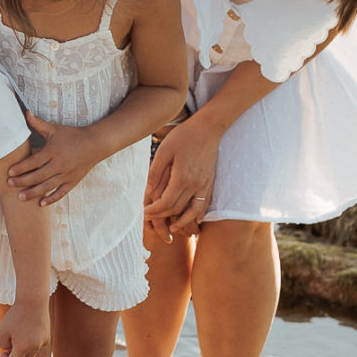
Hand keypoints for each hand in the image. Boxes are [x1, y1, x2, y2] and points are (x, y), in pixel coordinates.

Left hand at [0, 297, 51, 356]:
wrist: (32, 301)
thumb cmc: (15, 315)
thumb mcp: (2, 330)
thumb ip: (3, 344)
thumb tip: (9, 351)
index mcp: (23, 347)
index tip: (2, 353)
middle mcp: (35, 347)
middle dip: (16, 356)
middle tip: (9, 345)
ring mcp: (43, 342)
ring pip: (32, 354)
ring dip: (24, 350)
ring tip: (18, 336)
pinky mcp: (47, 336)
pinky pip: (38, 345)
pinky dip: (32, 342)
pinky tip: (28, 330)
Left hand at [6, 112, 105, 205]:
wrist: (95, 144)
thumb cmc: (72, 135)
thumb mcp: (55, 129)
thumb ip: (39, 123)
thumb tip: (26, 112)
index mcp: (53, 151)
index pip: (34, 162)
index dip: (21, 168)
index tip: (10, 172)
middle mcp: (59, 164)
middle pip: (38, 176)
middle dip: (23, 181)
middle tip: (10, 184)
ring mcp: (67, 174)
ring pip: (48, 186)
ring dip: (33, 193)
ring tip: (21, 197)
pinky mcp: (73, 181)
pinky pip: (61, 193)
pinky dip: (52, 198)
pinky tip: (41, 203)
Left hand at [145, 118, 222, 237]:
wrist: (209, 127)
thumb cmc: (184, 136)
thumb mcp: (164, 150)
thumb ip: (156, 172)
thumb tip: (148, 191)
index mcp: (182, 177)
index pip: (166, 203)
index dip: (154, 211)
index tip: (145, 213)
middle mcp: (195, 184)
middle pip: (177, 209)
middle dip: (163, 218)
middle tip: (152, 220)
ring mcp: (205, 184)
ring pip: (193, 211)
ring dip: (182, 222)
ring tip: (172, 228)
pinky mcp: (211, 182)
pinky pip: (205, 204)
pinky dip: (199, 214)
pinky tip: (194, 220)